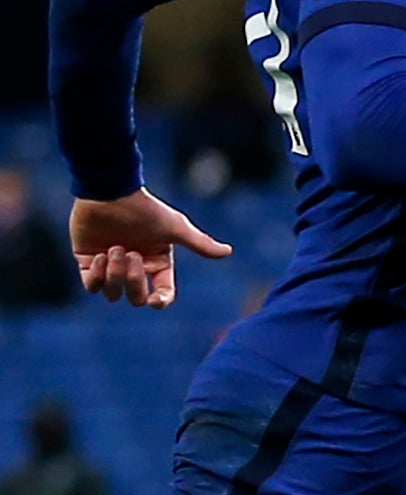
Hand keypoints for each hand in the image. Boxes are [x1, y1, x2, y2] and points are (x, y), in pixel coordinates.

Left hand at [70, 188, 232, 309]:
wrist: (110, 193)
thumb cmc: (145, 209)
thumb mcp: (175, 228)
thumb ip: (200, 244)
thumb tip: (228, 251)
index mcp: (158, 263)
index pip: (162, 293)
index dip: (159, 301)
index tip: (153, 301)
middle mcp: (136, 268)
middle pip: (136, 298)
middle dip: (133, 281)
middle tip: (131, 253)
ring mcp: (111, 267)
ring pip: (113, 293)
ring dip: (113, 273)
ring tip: (113, 248)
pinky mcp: (89, 263)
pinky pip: (91, 285)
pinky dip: (96, 275)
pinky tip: (99, 254)